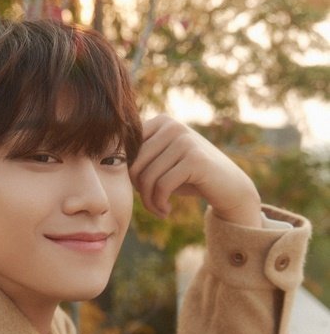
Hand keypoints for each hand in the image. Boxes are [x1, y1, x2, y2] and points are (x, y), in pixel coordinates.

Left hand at [129, 115, 261, 227]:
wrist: (228, 187)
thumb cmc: (189, 177)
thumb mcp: (162, 163)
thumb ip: (139, 158)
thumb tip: (104, 161)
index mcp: (161, 122)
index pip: (128, 151)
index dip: (128, 175)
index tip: (142, 191)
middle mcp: (172, 126)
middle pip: (135, 164)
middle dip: (138, 191)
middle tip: (151, 205)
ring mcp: (184, 140)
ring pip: (147, 177)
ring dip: (149, 202)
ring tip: (159, 210)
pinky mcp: (195, 159)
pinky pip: (162, 186)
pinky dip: (159, 204)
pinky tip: (166, 212)